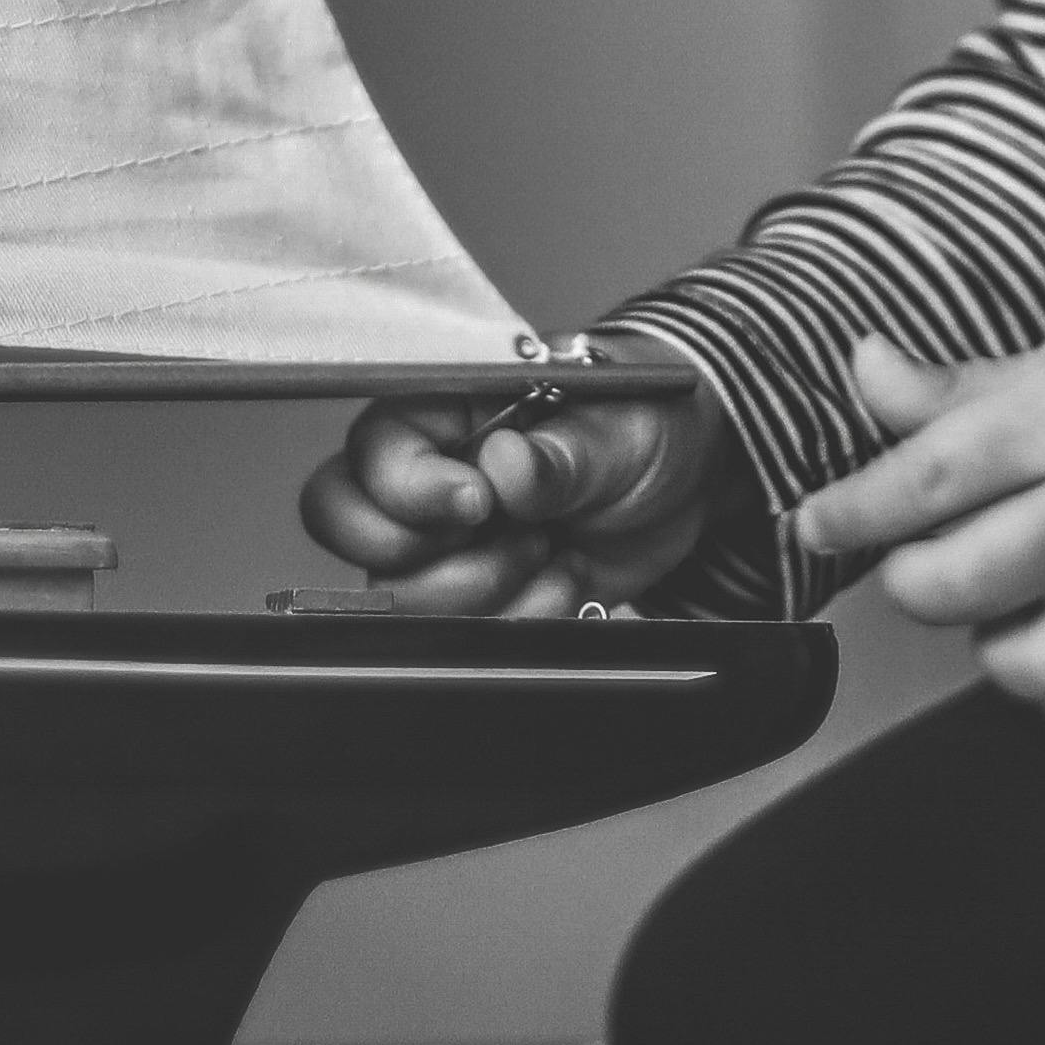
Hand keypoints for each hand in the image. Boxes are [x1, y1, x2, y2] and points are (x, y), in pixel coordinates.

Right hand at [299, 359, 729, 614]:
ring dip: (491, 592)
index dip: (415, 493)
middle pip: (354, 531)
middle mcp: (425, 474)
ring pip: (403, 599)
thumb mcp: (617, 427)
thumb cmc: (642, 417)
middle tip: (519, 535)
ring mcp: (444, 540)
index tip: (481, 504)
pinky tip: (566, 583)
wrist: (690, 478)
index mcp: (442, 409)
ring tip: (554, 551)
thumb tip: (505, 466)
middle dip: (440, 558)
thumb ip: (559, 452)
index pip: (372, 457)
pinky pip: (460, 635)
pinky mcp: (477, 591)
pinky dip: (520, 623)